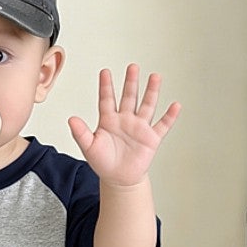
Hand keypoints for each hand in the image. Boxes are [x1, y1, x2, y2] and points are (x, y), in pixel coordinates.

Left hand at [69, 64, 180, 187]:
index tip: (105, 72)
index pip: (107, 99)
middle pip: (129, 97)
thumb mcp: (89, 147)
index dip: (106, 86)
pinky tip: (175, 106)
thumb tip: (71, 119)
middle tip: (132, 67)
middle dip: (131, 82)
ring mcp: (139, 127)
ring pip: (147, 106)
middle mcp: (125, 120)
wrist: (118, 179)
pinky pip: (162, 125)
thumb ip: (80, 133)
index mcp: (109, 120)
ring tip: (155, 77)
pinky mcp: (151, 138)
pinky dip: (170, 116)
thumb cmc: (103, 162)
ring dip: (151, 92)